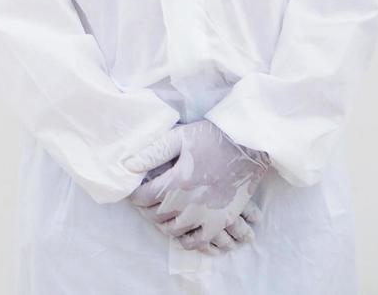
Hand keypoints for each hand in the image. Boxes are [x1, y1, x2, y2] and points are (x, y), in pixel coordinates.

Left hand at [127, 120, 268, 252]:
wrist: (249, 145)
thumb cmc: (212, 137)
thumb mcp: (180, 137)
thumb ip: (153, 152)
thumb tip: (128, 165)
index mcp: (176, 181)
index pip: (143, 197)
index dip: (134, 195)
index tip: (134, 191)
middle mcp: (189, 202)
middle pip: (156, 215)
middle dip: (145, 209)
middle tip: (144, 202)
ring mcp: (206, 215)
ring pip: (174, 230)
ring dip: (162, 224)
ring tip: (159, 213)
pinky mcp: (222, 220)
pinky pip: (199, 241)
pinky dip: (186, 240)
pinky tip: (181, 232)